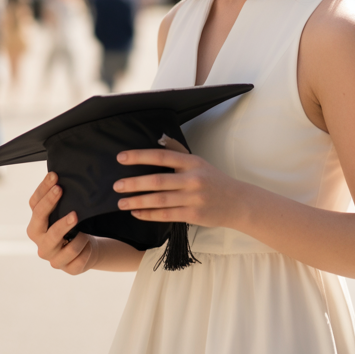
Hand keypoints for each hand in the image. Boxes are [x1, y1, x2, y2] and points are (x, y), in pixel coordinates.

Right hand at [26, 172, 97, 274]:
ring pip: (58, 241)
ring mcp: (52, 257)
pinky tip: (88, 244)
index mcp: (36, 225)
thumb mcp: (66, 211)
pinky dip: (84, 249)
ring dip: (71, 230)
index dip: (43, 190)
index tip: (55, 176)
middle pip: (39, 221)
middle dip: (49, 205)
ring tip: (83, 226)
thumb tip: (60, 172)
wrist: (88, 248)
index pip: (34, 204)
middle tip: (61, 191)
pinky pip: (76, 258)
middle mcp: (40, 240)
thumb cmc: (74, 226)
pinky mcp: (67, 269)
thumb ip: (60, 198)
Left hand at [113, 149, 246, 228]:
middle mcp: (192, 179)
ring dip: (137, 201)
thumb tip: (158, 138)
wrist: (237, 202)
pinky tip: (137, 213)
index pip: (161, 156)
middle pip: (157, 181)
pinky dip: (148, 214)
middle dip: (134, 183)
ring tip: (121, 203)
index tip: (121, 158)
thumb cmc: (213, 180)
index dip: (139, 156)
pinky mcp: (193, 215)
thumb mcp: (198, 162)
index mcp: (192, 162)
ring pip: (159, 200)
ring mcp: (193, 198)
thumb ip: (178, 152)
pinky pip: (166, 215)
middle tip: (117, 186)